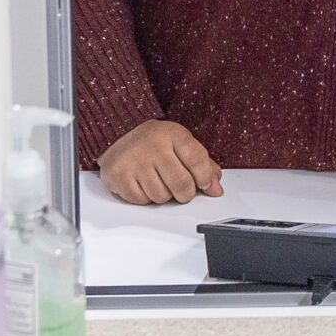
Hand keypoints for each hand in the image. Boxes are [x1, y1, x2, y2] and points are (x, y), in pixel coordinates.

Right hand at [98, 119, 223, 204]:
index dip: (205, 177)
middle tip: (182, 188)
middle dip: (186, 193)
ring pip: (162, 197)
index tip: (204, 184)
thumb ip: (202, 164)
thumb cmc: (154, 141)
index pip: (197, 160)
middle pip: (181, 184)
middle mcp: (153, 147)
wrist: (119, 134)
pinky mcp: (119, 177)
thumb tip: (216, 189)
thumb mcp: (181, 143)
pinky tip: (143, 183)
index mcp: (173, 135)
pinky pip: (142, 201)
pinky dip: (146, 198)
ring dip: (164, 195)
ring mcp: (135, 162)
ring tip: (159, 181)